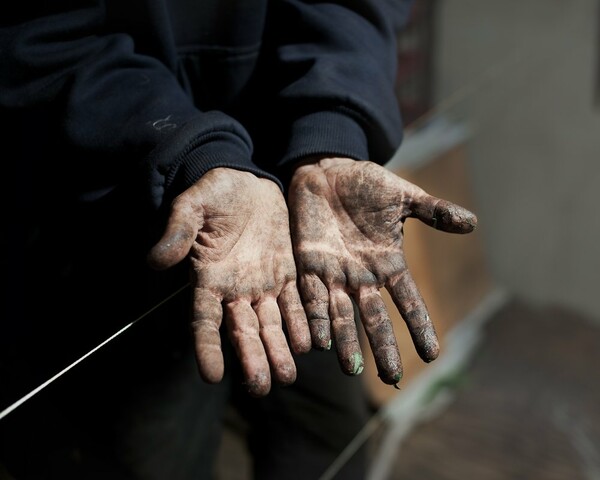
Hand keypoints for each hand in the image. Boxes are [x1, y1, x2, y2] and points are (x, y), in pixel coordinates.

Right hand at [147, 168, 310, 396]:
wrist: (244, 181)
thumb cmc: (213, 192)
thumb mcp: (192, 206)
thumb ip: (177, 232)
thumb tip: (155, 261)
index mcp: (208, 278)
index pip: (203, 320)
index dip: (206, 347)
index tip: (211, 375)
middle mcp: (235, 289)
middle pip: (242, 331)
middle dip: (251, 358)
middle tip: (260, 387)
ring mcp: (262, 284)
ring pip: (270, 324)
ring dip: (278, 349)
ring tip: (286, 375)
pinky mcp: (285, 273)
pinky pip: (295, 303)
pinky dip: (301, 323)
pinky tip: (309, 344)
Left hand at [288, 157, 476, 385]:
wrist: (327, 170)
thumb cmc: (367, 183)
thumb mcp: (403, 196)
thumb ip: (433, 211)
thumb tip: (472, 223)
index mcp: (388, 263)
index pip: (408, 301)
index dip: (420, 326)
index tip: (432, 355)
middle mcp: (363, 276)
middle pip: (375, 318)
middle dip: (383, 347)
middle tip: (390, 377)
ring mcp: (335, 274)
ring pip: (342, 315)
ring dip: (346, 341)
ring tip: (350, 370)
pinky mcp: (309, 266)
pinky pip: (312, 297)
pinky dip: (315, 318)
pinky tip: (317, 341)